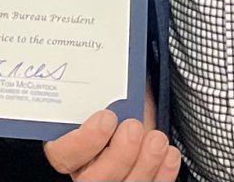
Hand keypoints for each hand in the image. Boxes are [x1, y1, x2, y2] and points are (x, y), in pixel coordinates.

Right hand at [44, 89, 180, 180]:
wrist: (135, 116)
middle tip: (134, 127)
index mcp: (68, 145)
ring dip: (145, 163)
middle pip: (94, 179)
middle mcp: (85, 170)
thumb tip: (110, 64)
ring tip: (157, 139)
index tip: (107, 117)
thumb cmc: (116, 104)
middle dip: (119, 155)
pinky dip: (163, 174)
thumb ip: (102, 90)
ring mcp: (111, 180)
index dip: (84, 141)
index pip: (64, 154)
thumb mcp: (104, 93)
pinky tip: (169, 154)